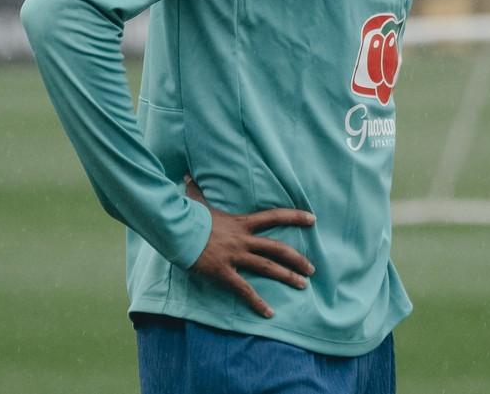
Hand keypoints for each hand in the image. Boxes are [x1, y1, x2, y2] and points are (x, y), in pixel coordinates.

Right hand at [185, 176, 315, 317]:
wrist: (177, 230)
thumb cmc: (188, 216)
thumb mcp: (197, 201)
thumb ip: (196, 190)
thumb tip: (187, 176)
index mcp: (242, 222)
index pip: (274, 216)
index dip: (294, 217)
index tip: (312, 219)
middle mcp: (243, 239)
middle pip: (277, 247)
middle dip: (297, 258)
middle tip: (312, 269)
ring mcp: (235, 256)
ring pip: (268, 267)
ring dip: (287, 276)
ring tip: (303, 285)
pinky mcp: (224, 272)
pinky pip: (244, 289)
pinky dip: (257, 302)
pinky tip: (269, 313)